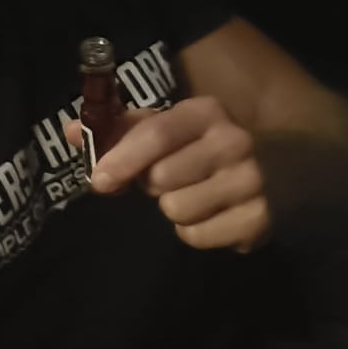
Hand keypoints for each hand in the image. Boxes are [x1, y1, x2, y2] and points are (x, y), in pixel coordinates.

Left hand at [87, 98, 270, 252]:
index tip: (100, 180)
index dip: (123, 158)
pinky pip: (197, 236)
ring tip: (193, 196)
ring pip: (178, 210)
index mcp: (205, 112)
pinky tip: (211, 215)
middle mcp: (234, 141)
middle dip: (152, 185)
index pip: (157, 133)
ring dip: (174, 210)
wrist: (276, 172)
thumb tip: (71, 132)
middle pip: (162, 177)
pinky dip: (195, 232)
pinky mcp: (259, 219)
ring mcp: (252, 181)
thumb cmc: (199, 148)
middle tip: (168, 180)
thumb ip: (116, 130)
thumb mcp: (164, 129)